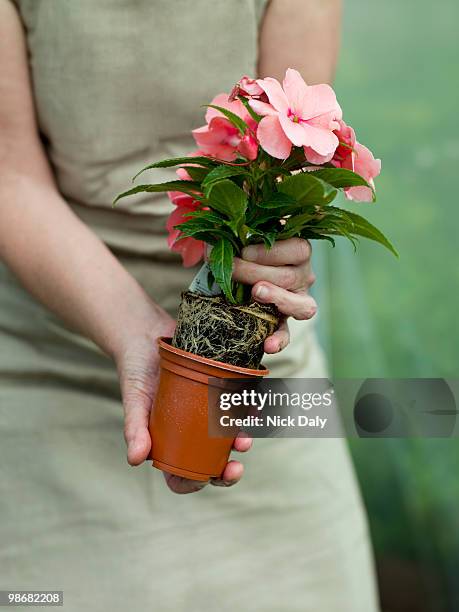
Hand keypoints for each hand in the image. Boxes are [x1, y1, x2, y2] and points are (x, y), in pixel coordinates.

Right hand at [116, 301, 251, 493]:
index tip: (207, 479)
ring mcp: (207, 411)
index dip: (194, 484)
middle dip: (226, 470)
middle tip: (235, 466)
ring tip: (245, 435)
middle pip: (211, 460)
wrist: (147, 334)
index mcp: (168, 441)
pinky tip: (255, 407)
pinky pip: (239, 404)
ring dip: (242, 440)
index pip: (181, 473)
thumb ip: (135, 429)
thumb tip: (135, 460)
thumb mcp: (134, 399)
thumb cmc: (136, 371)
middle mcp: (191, 430)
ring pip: (229, 435)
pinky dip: (250, 408)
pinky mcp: (220, 389)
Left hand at [232, 237, 316, 353]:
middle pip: (291, 277)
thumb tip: (219, 234)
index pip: (299, 250)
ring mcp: (297, 301)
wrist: (231, 273)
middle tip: (233, 268)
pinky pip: (287, 334)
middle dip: (257, 272)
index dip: (272, 251)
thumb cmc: (239, 248)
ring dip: (277, 298)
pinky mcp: (284, 323)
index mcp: (298, 252)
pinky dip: (279, 340)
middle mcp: (303, 276)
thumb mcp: (241, 237)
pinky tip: (268, 345)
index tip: (245, 251)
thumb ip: (238, 232)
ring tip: (256, 293)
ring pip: (303, 306)